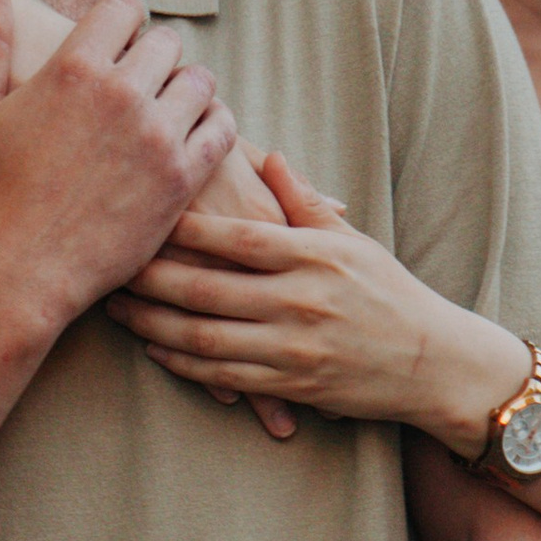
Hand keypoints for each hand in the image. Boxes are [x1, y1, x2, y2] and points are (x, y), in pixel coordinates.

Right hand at [0, 0, 237, 343]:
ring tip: (165, 110)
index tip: (116, 45)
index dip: (121, 21)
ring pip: (200, 81)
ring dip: (185, 89)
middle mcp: (122, 94)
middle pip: (166, 42)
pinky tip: (191, 137)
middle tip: (138, 85)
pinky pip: (223, 129)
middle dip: (152, 57)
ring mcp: (157, 137)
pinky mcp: (182, 179)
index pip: (125, 7)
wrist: (18, 269)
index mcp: (74, 67)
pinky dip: (214, 125)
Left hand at [111, 154, 526, 453]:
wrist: (432, 361)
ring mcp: (294, 348)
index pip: (236, 237)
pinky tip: (155, 346)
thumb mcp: (352, 240)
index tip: (142, 210)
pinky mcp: (291, 385)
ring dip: (152, 323)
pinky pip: (223, 376)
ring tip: (115, 307)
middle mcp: (300, 301)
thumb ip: (303, 201)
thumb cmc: (389, 292)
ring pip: (205, 337)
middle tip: (107, 261)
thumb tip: (267, 155)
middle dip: (149, 277)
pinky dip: (184, 362)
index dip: (184, 226)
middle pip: (207, 287)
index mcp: (313, 256)